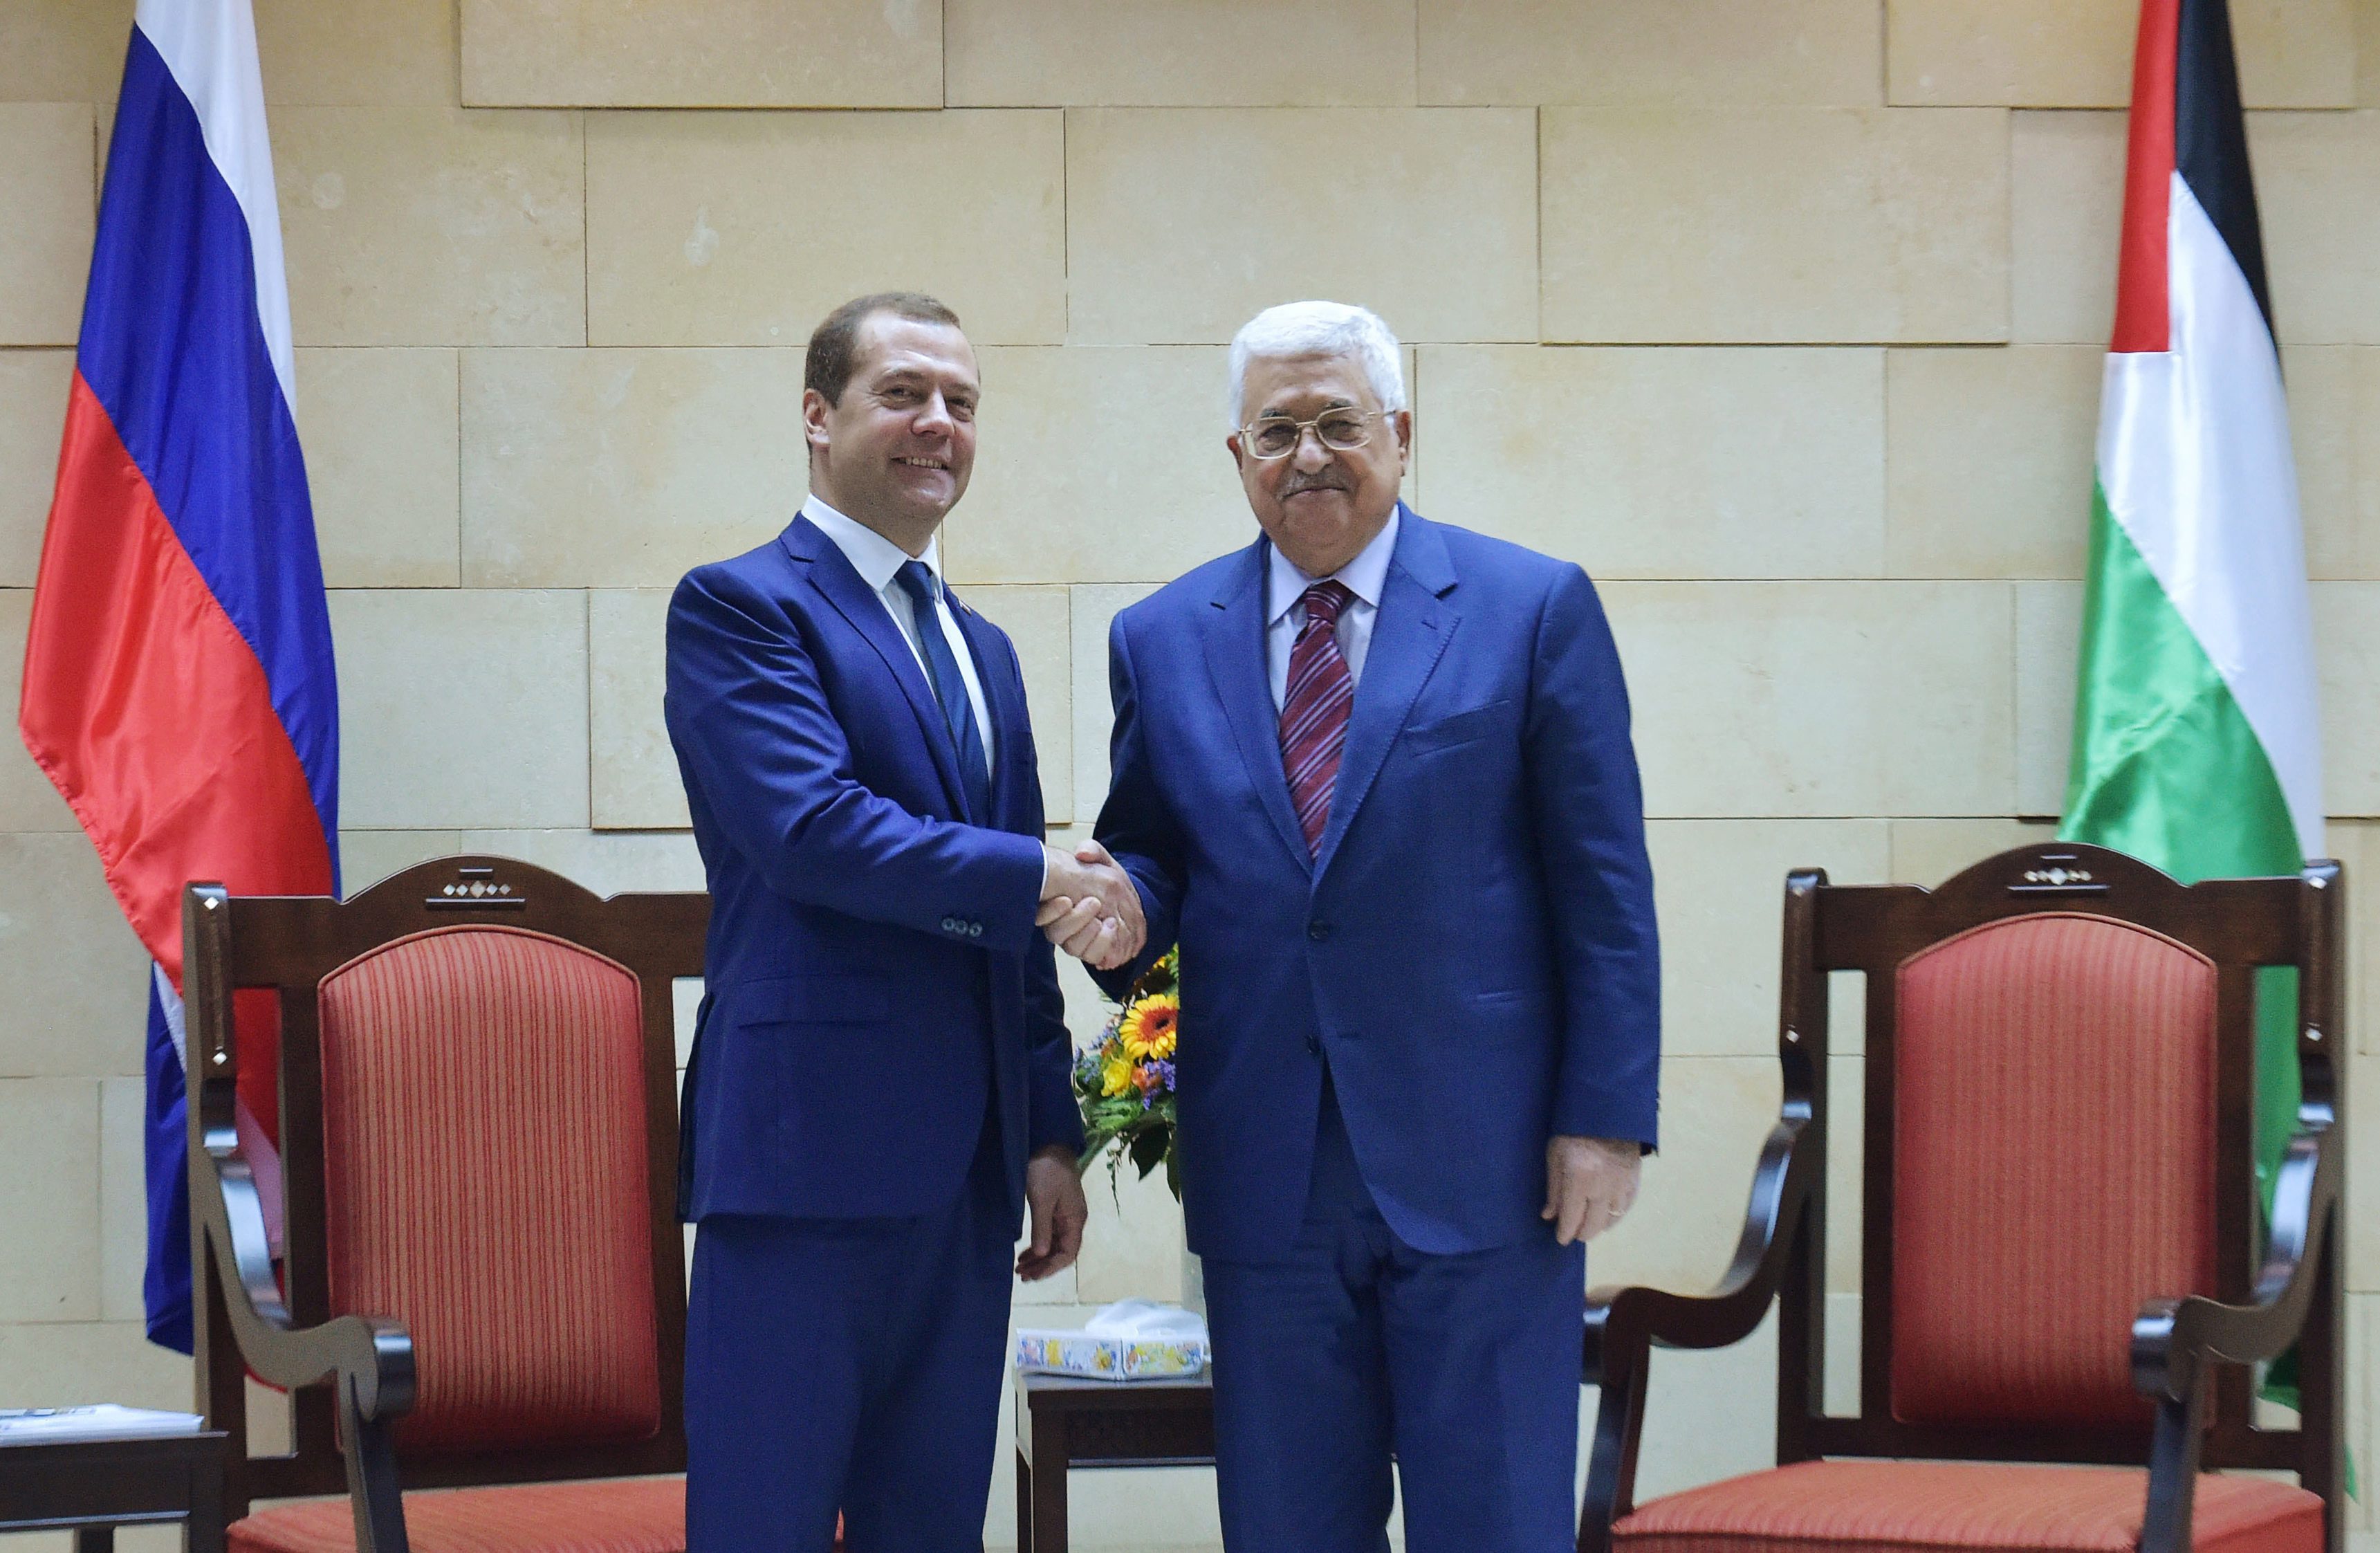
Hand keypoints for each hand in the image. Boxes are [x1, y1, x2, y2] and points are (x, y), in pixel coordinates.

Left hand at [1017, 1145, 1088, 1280]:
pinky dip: (1038, 1246)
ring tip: (1021, 1268)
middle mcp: (1073, 1220)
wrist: (1047, 1142)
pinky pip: (1048, 1234)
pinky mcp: (1054, 1208)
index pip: (1068, 1253)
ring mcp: (1064, 1214)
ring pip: (1054, 1245)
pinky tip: (1025, 1253)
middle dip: (1043, 1266)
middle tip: (1022, 1276)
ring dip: (1039, 1258)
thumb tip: (1043, 1255)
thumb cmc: (1046, 1169)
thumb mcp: (1042, 1199)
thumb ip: (1042, 1228)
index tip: (1033, 1276)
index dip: (1051, 1268)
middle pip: (1062, 1252)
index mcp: (1075, 1219)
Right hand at [1037, 840, 1145, 970]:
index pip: (1040, 914)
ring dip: (1092, 937)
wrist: (1124, 894)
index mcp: (1055, 903)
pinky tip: (1114, 933)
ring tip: (1110, 921)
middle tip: (1094, 902)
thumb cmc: (1105, 876)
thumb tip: (1082, 854)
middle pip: (1057, 934)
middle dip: (1076, 920)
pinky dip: (1105, 948)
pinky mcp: (1092, 950)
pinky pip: (1094, 958)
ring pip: (1074, 949)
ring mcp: (1075, 940)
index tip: (1066, 900)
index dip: (1050, 911)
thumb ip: (1091, 850)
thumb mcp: (1100, 858)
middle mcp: (1060, 925)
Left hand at [1543, 1135, 1640, 1245]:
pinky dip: (1615, 1215)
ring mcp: (1622, 1184)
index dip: (1565, 1233)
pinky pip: (1626, 1208)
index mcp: (1580, 1178)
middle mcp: (1603, 1186)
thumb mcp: (1555, 1154)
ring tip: (1588, 1222)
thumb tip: (1549, 1216)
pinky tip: (1606, 1214)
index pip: (1572, 1219)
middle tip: (1573, 1231)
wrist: (1608, 1111)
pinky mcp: (1634, 1180)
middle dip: (1581, 1233)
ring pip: (1611, 1220)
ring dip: (1598, 1225)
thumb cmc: (1573, 1130)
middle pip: (1593, 1225)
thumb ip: (1554, 1188)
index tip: (1560, 1238)